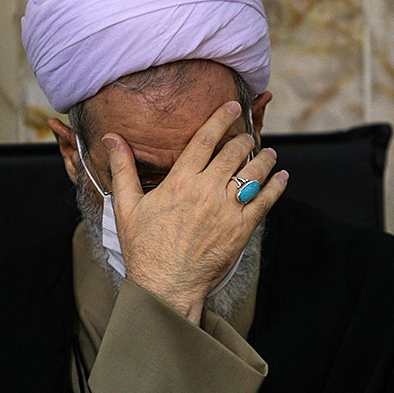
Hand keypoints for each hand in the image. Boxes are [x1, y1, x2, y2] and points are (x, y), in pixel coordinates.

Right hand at [101, 101, 288, 323]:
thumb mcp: (126, 206)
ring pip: (253, 173)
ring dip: (264, 159)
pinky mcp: (241, 229)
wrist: (166, 285)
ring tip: (269, 152)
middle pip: (233, 152)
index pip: (205, 140)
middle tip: (248, 133)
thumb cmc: (144, 248)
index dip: (221, 119)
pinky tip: (281, 177)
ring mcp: (227, 210)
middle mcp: (207, 191)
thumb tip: (111, 138)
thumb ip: (122, 168)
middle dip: (243, 138)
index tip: (232, 107)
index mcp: (180, 182)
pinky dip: (276, 186)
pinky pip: (265, 201)